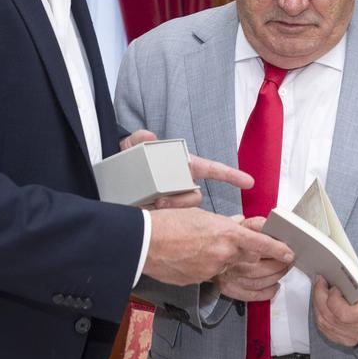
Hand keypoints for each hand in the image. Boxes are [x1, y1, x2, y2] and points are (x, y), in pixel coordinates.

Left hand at [120, 129, 254, 208]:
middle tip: (160, 201)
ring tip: (150, 206)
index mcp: (181, 166)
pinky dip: (164, 221)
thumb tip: (149, 136)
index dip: (231, 175)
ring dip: (171, 210)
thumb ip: (138, 139)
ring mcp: (173, 201)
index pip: (211, 169)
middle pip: (196, 196)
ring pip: (185, 210)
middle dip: (183, 200)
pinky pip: (172, 222)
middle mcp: (180, 184)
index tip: (249, 183)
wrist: (107, 182)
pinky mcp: (163, 215)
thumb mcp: (129, 147)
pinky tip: (148, 215)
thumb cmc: (124, 162)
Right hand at [142, 209, 292, 286]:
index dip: (277, 248)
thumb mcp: (200, 216)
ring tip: (270, 276)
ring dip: (257, 276)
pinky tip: (242, 284)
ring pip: (240, 274)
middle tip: (283, 263)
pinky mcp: (200, 281)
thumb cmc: (169, 223)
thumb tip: (239, 223)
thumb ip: (224, 223)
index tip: (289, 252)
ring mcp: (211, 270)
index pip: (259, 242)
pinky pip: (222, 283)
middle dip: (271, 263)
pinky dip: (234, 282)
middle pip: (254, 261)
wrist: (144, 242)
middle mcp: (222, 253)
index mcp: (224, 232)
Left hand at [312, 270, 357, 347]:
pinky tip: (320, 301)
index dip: (335, 299)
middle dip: (320, 296)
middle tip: (320, 281)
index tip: (334, 286)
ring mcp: (350, 336)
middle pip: (331, 316)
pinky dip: (318, 312)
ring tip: (319, 288)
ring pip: (324, 322)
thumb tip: (351, 272)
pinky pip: (322, 327)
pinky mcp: (341, 339)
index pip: (346, 313)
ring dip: (317, 303)